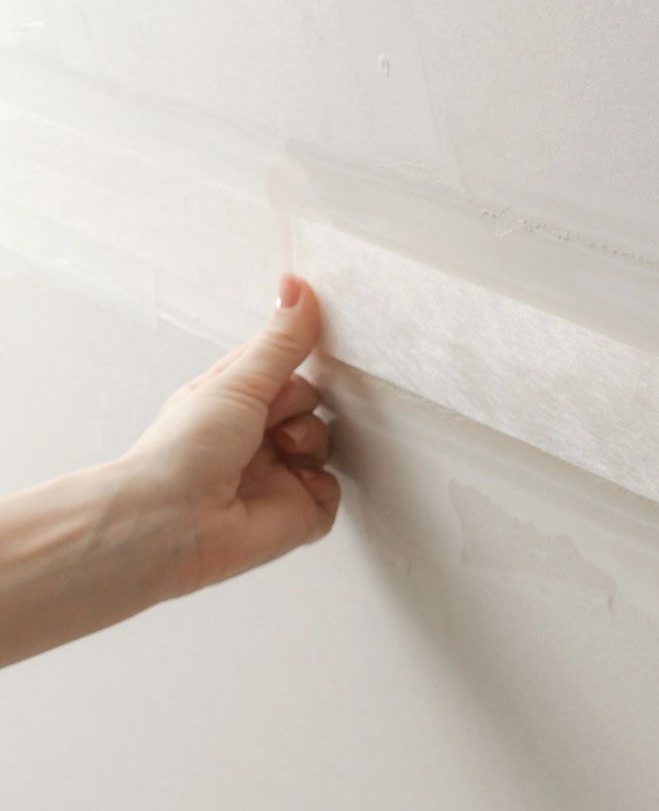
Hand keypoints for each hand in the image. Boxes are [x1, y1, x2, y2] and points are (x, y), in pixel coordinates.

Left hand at [124, 274, 340, 595]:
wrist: (173, 523)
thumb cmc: (181, 453)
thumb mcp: (238, 381)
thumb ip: (280, 341)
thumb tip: (296, 288)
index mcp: (232, 403)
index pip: (282, 368)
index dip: (296, 357)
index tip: (313, 336)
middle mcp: (254, 438)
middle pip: (309, 404)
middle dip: (302, 404)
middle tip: (278, 412)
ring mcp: (277, 476)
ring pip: (325, 444)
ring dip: (312, 442)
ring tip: (284, 450)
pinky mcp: (297, 514)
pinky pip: (332, 493)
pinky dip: (322, 487)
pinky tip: (296, 484)